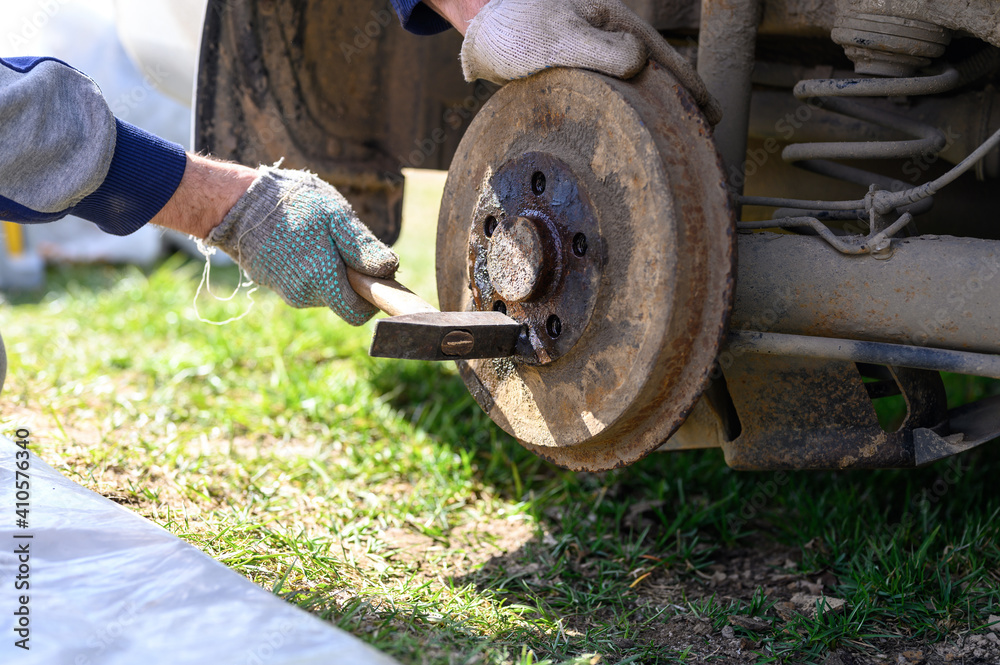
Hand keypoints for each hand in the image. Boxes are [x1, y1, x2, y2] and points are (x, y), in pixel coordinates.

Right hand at [206, 166, 398, 324]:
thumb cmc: (291, 204)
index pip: (358, 313)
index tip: (373, 273)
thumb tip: (390, 272)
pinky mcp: (271, 282)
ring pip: (322, 289)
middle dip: (349, 277)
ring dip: (327, 268)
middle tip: (341, 241)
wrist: (235, 202)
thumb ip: (364, 248)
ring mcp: (285, 291)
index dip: (372, 296)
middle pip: (341, 299)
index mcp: (323, 282)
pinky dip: (308, 265)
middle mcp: (303, 295)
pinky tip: (298, 238)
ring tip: (315, 234)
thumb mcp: (336, 216)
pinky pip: (302, 281)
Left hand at [459, 0, 721, 123]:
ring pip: (636, 89)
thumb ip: (598, 50)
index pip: (665, 58)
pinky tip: (633, 137)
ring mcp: (596, 59)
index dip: (691, 88)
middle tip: (702, 138)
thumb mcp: (557, 38)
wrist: (481, 29)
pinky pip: (613, 99)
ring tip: (675, 144)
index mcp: (616, 24)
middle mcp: (611, 40)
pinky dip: (628, 116)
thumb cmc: (515, 25)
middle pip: (657, 76)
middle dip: (680, 104)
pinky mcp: (579, 77)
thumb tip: (641, 64)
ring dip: (656, 114)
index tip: (711, 115)